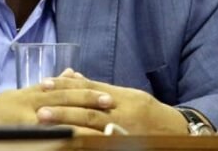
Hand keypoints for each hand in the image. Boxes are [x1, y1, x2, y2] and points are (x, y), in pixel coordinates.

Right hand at [0, 71, 111, 133]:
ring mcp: (23, 119)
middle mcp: (28, 102)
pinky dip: (60, 138)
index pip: (63, 89)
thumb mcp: (21, 94)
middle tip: (111, 105)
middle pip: (63, 100)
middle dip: (88, 102)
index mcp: (31, 93)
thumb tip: (72, 72)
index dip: (86, 91)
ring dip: (80, 123)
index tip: (109, 95)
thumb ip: (45, 86)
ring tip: (101, 126)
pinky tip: (73, 141)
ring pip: (57, 119)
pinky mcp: (19, 134)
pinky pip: (44, 136)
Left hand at [36, 74, 188, 134]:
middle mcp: (123, 112)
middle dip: (63, 109)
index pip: (89, 88)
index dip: (65, 86)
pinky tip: (70, 139)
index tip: (43, 84)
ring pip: (94, 126)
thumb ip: (98, 87)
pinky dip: (85, 139)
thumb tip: (71, 75)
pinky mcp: (125, 143)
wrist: (178, 131)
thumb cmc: (146, 111)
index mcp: (121, 96)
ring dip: (69, 125)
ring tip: (48, 124)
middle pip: (89, 108)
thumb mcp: (126, 94)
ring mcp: (125, 130)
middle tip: (40, 109)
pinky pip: (102, 141)